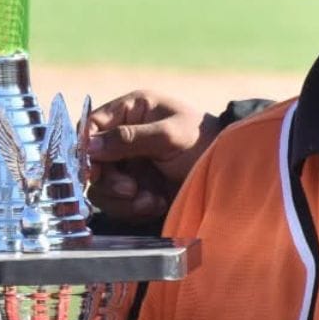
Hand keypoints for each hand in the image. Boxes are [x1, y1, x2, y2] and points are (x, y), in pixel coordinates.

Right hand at [84, 91, 218, 222]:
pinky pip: (118, 204)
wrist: (232, 173)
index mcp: (131, 111)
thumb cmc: (204, 143)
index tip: (91, 170)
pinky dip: (133, 208)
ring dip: (122, 199)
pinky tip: (156, 203)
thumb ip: (130, 138)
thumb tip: (90, 146)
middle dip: (109, 180)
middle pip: (92, 161)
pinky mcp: (136, 190)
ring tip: (149, 200)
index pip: (92, 125)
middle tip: (131, 190)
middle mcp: (124, 137)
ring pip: (102, 186)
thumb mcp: (169, 135)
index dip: (86, 148)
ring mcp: (129, 165)